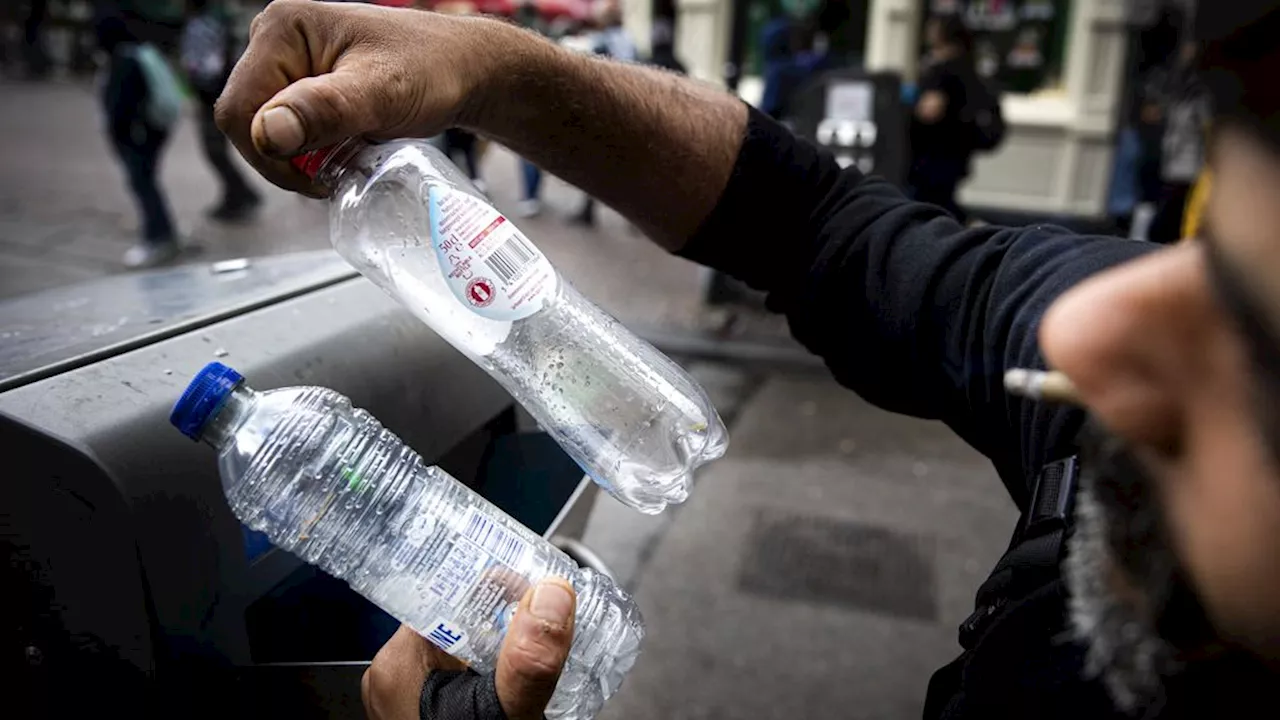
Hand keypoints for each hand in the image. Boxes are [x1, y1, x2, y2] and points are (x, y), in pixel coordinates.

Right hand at [214, 0, 517, 195]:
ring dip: (300, 155)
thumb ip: (325, 110)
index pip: (239, 110)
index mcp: (282, 29)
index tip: (315, 178)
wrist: (465, 69)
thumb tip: (268, 132)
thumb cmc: (432, 70)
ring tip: (346, 156)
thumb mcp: (382, 93)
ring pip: (267, 129)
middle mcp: (277, 40)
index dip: (268, 155)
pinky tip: (344, 150)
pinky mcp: (304, 82)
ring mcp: (289, 61)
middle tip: (335, 171)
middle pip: (248, 121)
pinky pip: (289, 127)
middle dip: (286, 157)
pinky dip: (311, 149)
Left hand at [362, 577, 576, 719]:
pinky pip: (465, 680)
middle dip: (512, 624)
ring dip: (508, 653)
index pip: (452, 592)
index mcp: (401, 662)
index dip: (500, 587)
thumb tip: (550, 597)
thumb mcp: (503, 717)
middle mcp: (396, 676)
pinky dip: (496, 679)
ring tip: (544, 658)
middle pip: (463, 620)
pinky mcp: (428, 716)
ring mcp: (411, 699)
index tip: (540, 591)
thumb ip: (528, 663)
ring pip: (467, 650)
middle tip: (553, 632)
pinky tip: (524, 690)